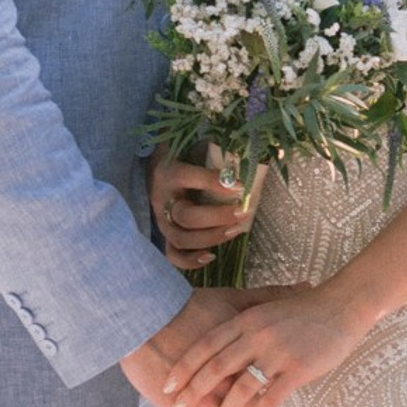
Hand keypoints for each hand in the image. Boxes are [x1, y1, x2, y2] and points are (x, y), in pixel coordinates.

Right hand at [120, 287, 268, 406]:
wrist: (141, 319)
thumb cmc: (184, 306)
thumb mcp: (229, 297)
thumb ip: (266, 296)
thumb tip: (303, 286)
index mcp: (242, 356)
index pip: (269, 379)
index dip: (267, 381)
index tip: (262, 378)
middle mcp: (228, 380)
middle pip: (252, 404)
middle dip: (249, 404)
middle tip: (242, 398)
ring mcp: (205, 399)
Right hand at [149, 146, 249, 273]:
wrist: (155, 170)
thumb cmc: (182, 156)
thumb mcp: (193, 145)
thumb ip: (214, 149)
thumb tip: (250, 157)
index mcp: (168, 173)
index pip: (187, 177)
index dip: (212, 182)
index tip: (239, 186)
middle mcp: (162, 199)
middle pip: (186, 215)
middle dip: (217, 217)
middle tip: (241, 211)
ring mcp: (162, 220)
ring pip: (181, 238)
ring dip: (210, 237)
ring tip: (236, 230)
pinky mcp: (165, 235)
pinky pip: (173, 254)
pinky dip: (190, 261)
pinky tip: (211, 256)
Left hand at [163, 284, 368, 406]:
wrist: (342, 305)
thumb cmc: (305, 309)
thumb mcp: (267, 309)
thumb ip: (245, 325)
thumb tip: (222, 345)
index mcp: (246, 320)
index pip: (206, 345)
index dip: (185, 367)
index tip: (167, 385)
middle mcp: (257, 335)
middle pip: (217, 367)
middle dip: (194, 390)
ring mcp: (277, 352)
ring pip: (243, 386)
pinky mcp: (297, 368)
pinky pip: (272, 398)